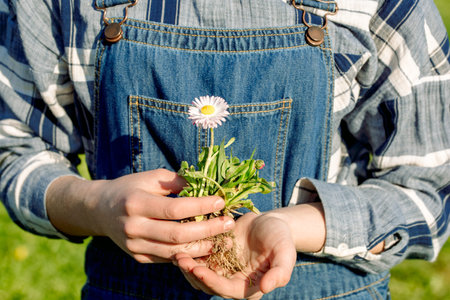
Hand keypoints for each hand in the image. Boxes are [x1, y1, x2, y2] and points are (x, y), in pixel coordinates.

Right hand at [46, 169, 234, 262]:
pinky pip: (167, 258)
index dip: (201, 205)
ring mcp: (134, 246)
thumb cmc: (130, 188)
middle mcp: (133, 227)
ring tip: (222, 239)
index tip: (221, 200)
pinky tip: (204, 246)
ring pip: (174, 252)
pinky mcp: (138, 257)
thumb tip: (207, 184)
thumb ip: (177, 181)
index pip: (175, 208)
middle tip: (228, 223)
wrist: (100, 209)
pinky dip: (187, 254)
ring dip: (202, 247)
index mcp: (136, 203)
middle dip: (208, 230)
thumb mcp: (150, 178)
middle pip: (178, 234)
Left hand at [175, 212, 296, 298]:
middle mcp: (232, 281)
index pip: (226, 289)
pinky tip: (180, 243)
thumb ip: (280, 272)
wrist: (271, 222)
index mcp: (249, 286)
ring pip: (199, 274)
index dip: (211, 281)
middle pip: (207, 284)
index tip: (198, 270)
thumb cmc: (281, 238)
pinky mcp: (214, 255)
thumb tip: (267, 288)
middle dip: (193, 274)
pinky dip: (189, 253)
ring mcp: (222, 268)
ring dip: (187, 266)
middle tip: (181, 259)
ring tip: (177, 253)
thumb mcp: (285, 253)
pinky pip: (198, 258)